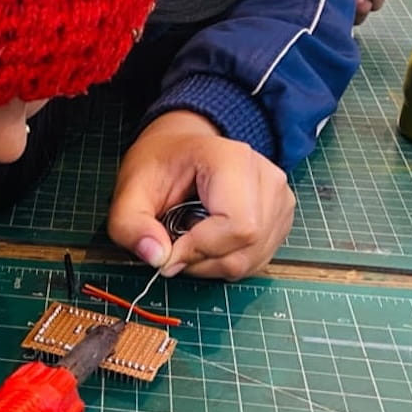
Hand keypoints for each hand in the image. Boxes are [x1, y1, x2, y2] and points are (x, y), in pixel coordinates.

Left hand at [108, 111, 294, 279]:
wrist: (183, 149)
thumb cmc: (161, 164)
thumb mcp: (130, 190)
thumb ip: (132, 226)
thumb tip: (157, 258)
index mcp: (232, 160)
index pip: (237, 225)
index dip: (200, 249)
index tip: (168, 251)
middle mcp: (266, 177)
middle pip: (247, 245)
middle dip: (202, 259)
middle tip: (175, 243)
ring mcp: (279, 198)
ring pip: (252, 259)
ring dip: (212, 263)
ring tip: (190, 234)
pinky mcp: (281, 218)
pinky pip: (257, 259)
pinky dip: (226, 261)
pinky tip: (208, 240)